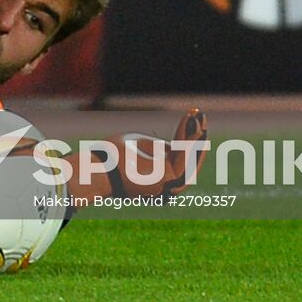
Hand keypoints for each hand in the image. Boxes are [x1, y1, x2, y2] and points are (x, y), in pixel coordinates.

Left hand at [69, 108, 208, 198]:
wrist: (97, 167)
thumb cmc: (113, 154)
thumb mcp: (140, 144)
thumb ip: (158, 145)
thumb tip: (175, 142)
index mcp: (158, 177)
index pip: (180, 156)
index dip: (188, 137)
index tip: (194, 116)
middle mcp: (165, 185)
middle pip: (190, 160)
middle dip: (198, 139)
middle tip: (203, 118)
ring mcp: (167, 185)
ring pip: (189, 160)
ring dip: (197, 139)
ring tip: (201, 120)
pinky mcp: (166, 181)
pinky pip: (183, 159)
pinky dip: (189, 141)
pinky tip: (193, 127)